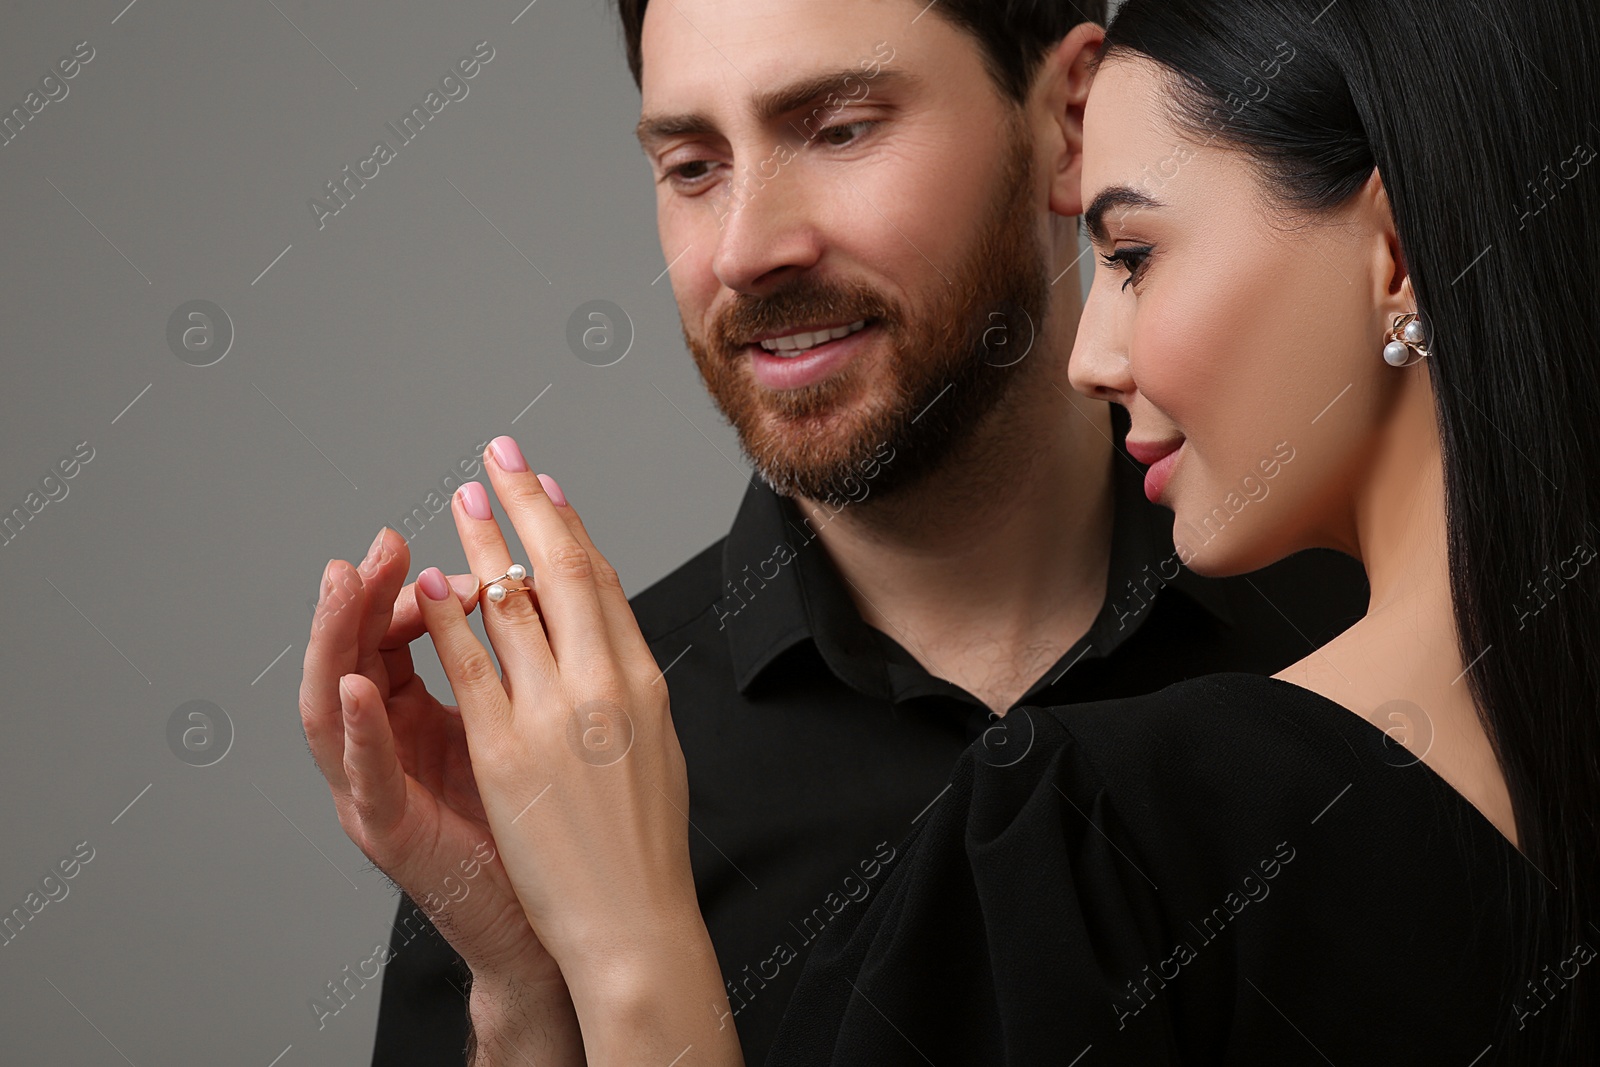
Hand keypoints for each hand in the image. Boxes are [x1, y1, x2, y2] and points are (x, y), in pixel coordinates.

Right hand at [298, 528, 581, 1060]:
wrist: (553, 927)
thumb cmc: (540, 831)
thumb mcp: (520, 726)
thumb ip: (506, 662)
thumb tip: (523, 581)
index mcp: (417, 719)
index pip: (393, 633)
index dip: (400, 580)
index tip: (422, 533)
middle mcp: (386, 750)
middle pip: (353, 656)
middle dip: (360, 594)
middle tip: (378, 544)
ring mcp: (377, 791)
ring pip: (334, 704)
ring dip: (337, 640)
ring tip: (347, 583)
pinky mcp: (390, 833)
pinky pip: (366, 774)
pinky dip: (359, 729)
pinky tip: (363, 686)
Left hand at [412, 436, 740, 1064]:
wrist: (633, 918)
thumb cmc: (644, 841)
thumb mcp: (653, 746)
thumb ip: (625, 685)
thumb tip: (607, 632)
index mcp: (643, 681)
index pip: (602, 582)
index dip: (571, 525)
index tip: (547, 485)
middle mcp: (606, 684)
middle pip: (561, 571)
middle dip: (527, 505)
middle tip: (501, 456)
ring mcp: (555, 713)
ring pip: (512, 603)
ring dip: (482, 544)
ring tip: (461, 500)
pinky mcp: (506, 749)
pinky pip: (470, 665)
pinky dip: (449, 616)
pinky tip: (430, 584)